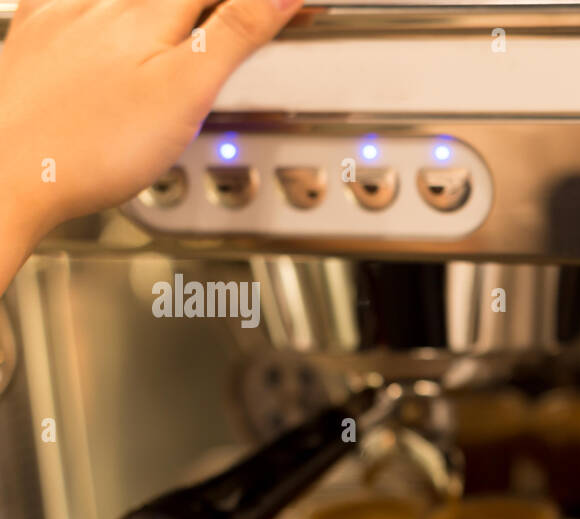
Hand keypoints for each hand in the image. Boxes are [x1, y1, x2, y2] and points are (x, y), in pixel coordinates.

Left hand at [0, 0, 301, 274]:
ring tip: (175, 18)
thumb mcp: (186, 91)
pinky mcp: (30, 42)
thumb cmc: (91, 147)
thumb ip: (234, 34)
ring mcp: (59, 20)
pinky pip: (64, 3)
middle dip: (208, 7)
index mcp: (147, 17)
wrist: (5, 175)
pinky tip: (95, 13)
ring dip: (154, 8)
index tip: (285, 5)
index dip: (256, 1)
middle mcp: (100, 7)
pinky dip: (91, 5)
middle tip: (235, 17)